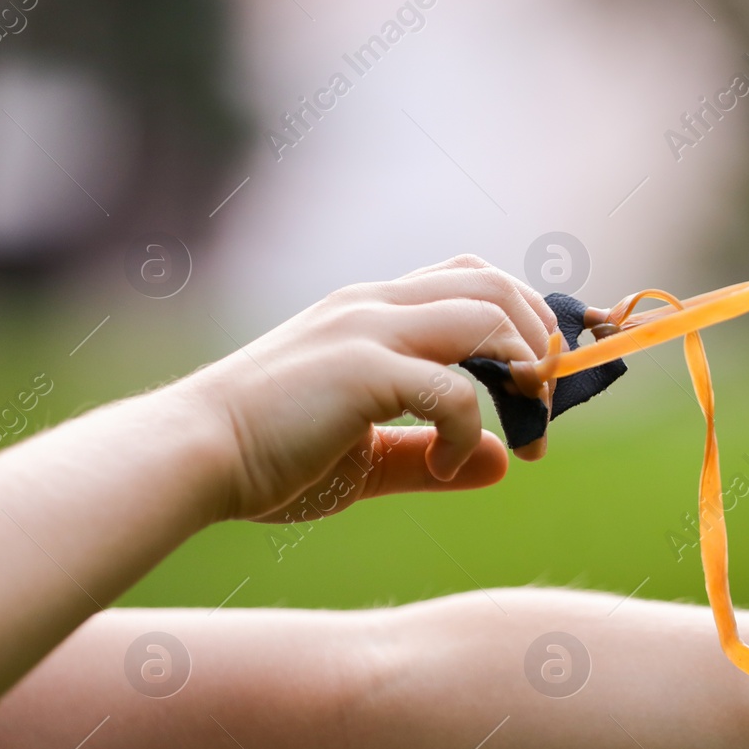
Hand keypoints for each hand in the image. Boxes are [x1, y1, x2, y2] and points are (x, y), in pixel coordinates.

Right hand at [177, 255, 557, 522]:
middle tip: (547, 405)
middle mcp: (375, 306)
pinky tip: (443, 467)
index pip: (473, 281)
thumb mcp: (369, 460)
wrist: (191, 458)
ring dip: (524, 373)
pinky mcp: (361, 369)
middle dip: (541, 340)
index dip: (529, 316)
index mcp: (373, 313)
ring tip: (522, 432)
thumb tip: (502, 463)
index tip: (557, 370)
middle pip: (494, 285)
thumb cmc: (268, 459)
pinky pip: (452, 389)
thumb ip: (435, 456)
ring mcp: (368, 330)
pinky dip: (466, 432)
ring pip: (488, 317)